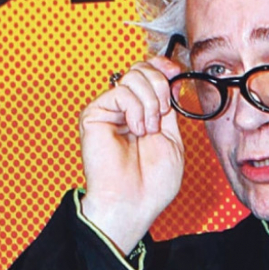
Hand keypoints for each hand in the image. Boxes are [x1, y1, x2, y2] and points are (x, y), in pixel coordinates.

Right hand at [78, 57, 183, 252]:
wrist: (134, 202)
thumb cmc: (152, 182)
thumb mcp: (173, 138)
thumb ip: (169, 107)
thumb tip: (170, 79)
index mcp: (144, 113)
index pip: (149, 74)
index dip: (162, 67)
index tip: (174, 72)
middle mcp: (125, 109)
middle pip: (141, 69)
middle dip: (159, 86)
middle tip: (162, 114)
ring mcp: (110, 111)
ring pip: (133, 77)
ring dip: (150, 103)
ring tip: (147, 130)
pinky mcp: (94, 114)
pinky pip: (120, 92)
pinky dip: (135, 109)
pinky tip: (136, 130)